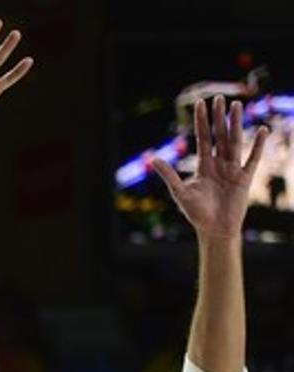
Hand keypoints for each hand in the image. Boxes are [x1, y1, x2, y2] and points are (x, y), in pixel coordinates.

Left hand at [153, 95, 269, 239]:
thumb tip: (153, 159)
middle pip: (219, 135)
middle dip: (219, 117)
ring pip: (235, 141)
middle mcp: (219, 163)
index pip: (203, 138)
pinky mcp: (245, 178)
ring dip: (236, 123)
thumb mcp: (180, 192)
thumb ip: (169, 175)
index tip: (201, 103)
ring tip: (237, 105)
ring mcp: (232, 169)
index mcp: (203, 165)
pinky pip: (253, 158)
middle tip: (219, 97)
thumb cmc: (196, 213)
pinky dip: (258, 145)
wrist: (214, 229)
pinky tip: (262, 129)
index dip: (201, 121)